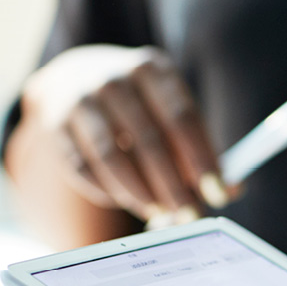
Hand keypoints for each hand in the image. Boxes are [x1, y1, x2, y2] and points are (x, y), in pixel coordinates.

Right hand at [22, 45, 235, 222]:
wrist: (76, 79)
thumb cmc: (143, 107)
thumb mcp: (174, 114)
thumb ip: (202, 151)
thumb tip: (231, 190)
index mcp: (153, 69)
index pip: (182, 118)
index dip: (202, 160)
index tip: (217, 194)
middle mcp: (113, 78)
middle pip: (149, 141)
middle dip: (173, 186)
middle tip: (190, 216)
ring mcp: (79, 99)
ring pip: (112, 157)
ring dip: (140, 194)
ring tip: (160, 213)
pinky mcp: (55, 124)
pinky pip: (84, 169)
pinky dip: (109, 192)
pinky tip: (128, 200)